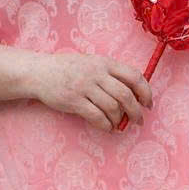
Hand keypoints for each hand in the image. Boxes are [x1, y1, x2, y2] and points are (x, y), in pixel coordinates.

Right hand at [28, 53, 153, 129]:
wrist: (40, 72)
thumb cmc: (69, 69)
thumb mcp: (92, 63)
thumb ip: (111, 73)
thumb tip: (134, 92)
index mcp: (105, 63)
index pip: (134, 76)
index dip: (146, 91)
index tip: (148, 104)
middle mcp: (96, 73)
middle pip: (125, 95)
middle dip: (136, 111)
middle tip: (138, 121)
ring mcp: (84, 87)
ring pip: (112, 107)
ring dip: (119, 120)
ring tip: (119, 125)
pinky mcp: (73, 101)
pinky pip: (96, 116)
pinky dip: (105, 125)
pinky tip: (107, 127)